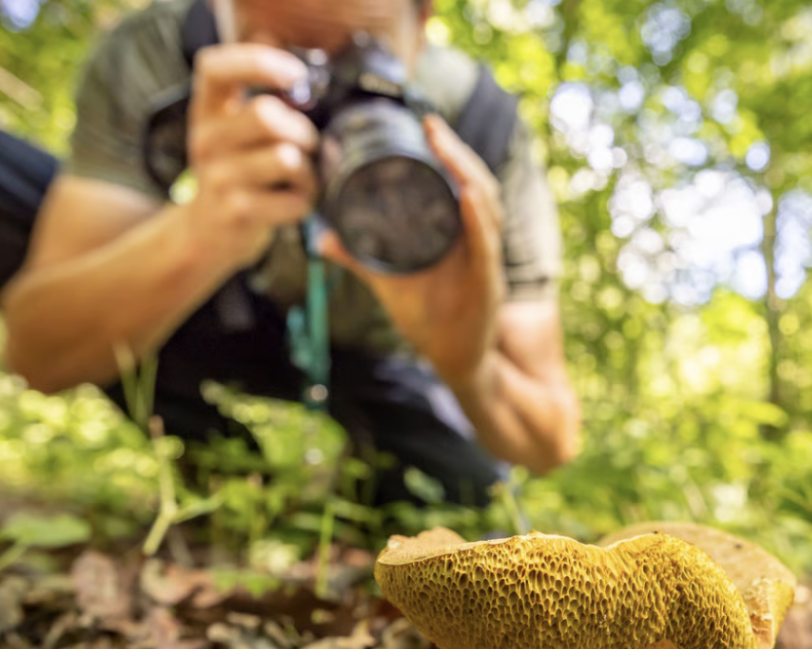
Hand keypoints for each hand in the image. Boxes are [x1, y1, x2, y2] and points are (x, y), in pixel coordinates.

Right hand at [185, 44, 319, 273]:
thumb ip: (257, 96)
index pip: (215, 68)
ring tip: (302, 179)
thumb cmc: (234, 172)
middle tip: (307, 146)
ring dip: (308, 170)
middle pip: (265, 115)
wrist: (206, 233)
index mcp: (206, 111)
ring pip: (286, 158)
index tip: (296, 76)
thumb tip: (284, 54)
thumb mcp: (232, 129)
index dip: (258, 62)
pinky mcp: (237, 212)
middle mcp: (206, 140)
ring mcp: (218, 178)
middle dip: (301, 130)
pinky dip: (304, 201)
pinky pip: (292, 199)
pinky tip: (293, 202)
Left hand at [318, 114, 506, 388]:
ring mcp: (486, 259)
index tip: (425, 125)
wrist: (458, 361)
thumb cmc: (430, 320)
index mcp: (459, 233)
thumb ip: (361, 258)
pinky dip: (477, 218)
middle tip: (431, 125)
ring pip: (486, 206)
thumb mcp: (390, 282)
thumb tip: (323, 237)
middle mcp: (478, 239)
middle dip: (456, 152)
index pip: (459, 182)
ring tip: (446, 147)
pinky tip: (465, 195)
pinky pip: (486, 244)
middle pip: (476, 183)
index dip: (447, 152)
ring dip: (467, 173)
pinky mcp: (488, 282)